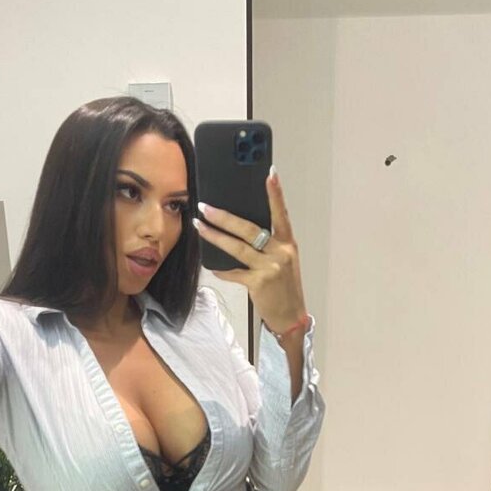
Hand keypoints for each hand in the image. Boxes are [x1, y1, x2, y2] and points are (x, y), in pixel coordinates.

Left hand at [192, 168, 307, 333]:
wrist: (291, 316)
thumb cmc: (284, 286)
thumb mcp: (283, 261)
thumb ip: (269, 245)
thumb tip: (241, 229)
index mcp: (287, 243)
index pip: (281, 213)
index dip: (276, 194)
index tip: (270, 173)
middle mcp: (280, 252)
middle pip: (249, 229)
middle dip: (224, 217)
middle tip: (205, 207)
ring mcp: (269, 268)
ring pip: (237, 247)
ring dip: (214, 237)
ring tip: (199, 226)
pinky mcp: (258, 283)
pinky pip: (233, 272)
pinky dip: (221, 269)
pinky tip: (211, 266)